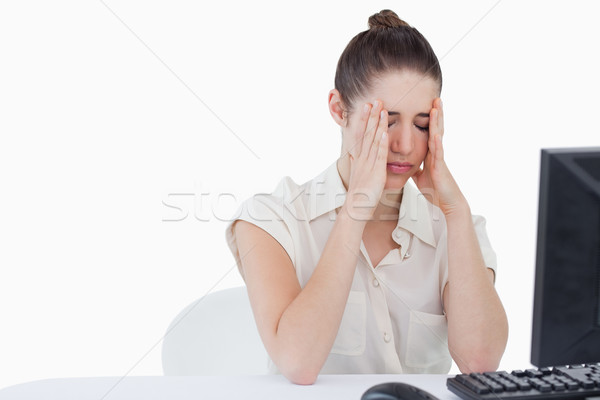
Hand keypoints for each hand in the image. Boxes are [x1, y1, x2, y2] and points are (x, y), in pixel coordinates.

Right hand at [343, 99, 388, 220]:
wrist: (356, 208)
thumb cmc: (359, 194)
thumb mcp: (356, 175)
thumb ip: (355, 164)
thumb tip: (351, 156)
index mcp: (360, 158)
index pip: (362, 134)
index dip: (364, 120)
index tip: (367, 106)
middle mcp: (363, 158)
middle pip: (367, 133)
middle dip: (371, 116)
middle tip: (374, 100)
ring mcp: (369, 164)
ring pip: (373, 140)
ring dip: (377, 124)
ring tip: (381, 110)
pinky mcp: (376, 172)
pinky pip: (379, 155)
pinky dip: (381, 143)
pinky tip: (384, 132)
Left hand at [412, 98, 466, 214]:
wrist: (447, 203)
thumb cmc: (436, 190)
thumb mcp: (421, 176)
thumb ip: (416, 167)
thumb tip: (407, 163)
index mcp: (431, 154)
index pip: (429, 132)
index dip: (428, 120)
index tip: (426, 105)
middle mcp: (436, 153)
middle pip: (436, 130)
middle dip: (436, 114)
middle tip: (435, 98)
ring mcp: (440, 159)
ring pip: (438, 137)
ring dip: (437, 122)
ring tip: (436, 107)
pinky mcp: (440, 168)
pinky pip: (438, 154)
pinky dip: (436, 144)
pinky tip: (435, 134)